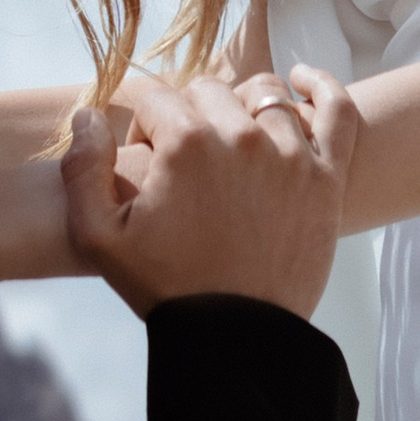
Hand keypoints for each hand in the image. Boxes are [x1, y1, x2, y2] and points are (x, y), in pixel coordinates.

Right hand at [59, 65, 355, 319]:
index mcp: (186, 144)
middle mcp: (241, 137)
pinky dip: (319, 87)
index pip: (157, 99)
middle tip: (185, 162)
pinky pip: (336, 109)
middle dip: (188, 116)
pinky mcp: (328, 176)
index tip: (145, 160)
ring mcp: (292, 153)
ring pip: (264, 92)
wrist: (235, 339)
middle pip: (208, 91)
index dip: (143, 127)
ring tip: (231, 137)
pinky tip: (301, 81)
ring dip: (242, 106)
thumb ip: (83, 168)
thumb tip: (86, 115)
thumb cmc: (166, 288)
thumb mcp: (99, 237)